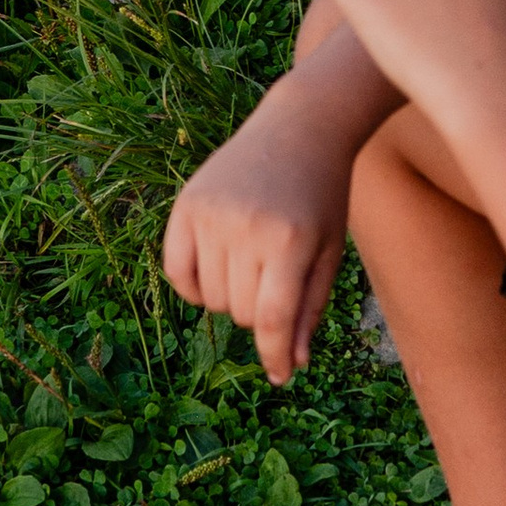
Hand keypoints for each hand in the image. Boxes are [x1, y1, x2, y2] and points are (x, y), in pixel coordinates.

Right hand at [162, 81, 360, 384]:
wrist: (298, 128)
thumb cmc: (322, 196)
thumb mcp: (328, 251)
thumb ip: (309, 309)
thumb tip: (290, 364)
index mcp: (288, 241)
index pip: (270, 319)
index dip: (273, 355)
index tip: (279, 376)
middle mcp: (244, 227)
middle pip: (239, 313)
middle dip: (259, 312)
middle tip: (276, 279)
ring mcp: (211, 214)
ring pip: (210, 299)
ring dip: (230, 296)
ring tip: (252, 262)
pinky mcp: (187, 204)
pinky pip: (177, 272)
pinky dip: (194, 285)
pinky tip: (216, 269)